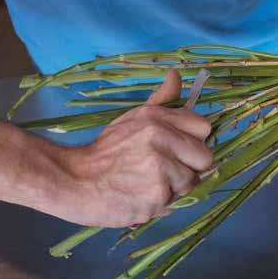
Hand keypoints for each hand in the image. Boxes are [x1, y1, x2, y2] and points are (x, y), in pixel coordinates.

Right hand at [58, 70, 212, 227]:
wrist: (72, 180)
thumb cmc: (106, 151)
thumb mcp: (133, 118)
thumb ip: (162, 100)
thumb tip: (176, 74)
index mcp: (157, 118)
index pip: (203, 127)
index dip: (194, 141)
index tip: (178, 149)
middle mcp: (161, 138)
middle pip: (205, 158)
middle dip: (189, 167)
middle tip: (164, 170)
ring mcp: (160, 168)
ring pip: (192, 182)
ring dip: (174, 188)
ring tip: (147, 183)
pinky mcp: (157, 196)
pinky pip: (175, 202)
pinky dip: (161, 203)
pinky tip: (139, 196)